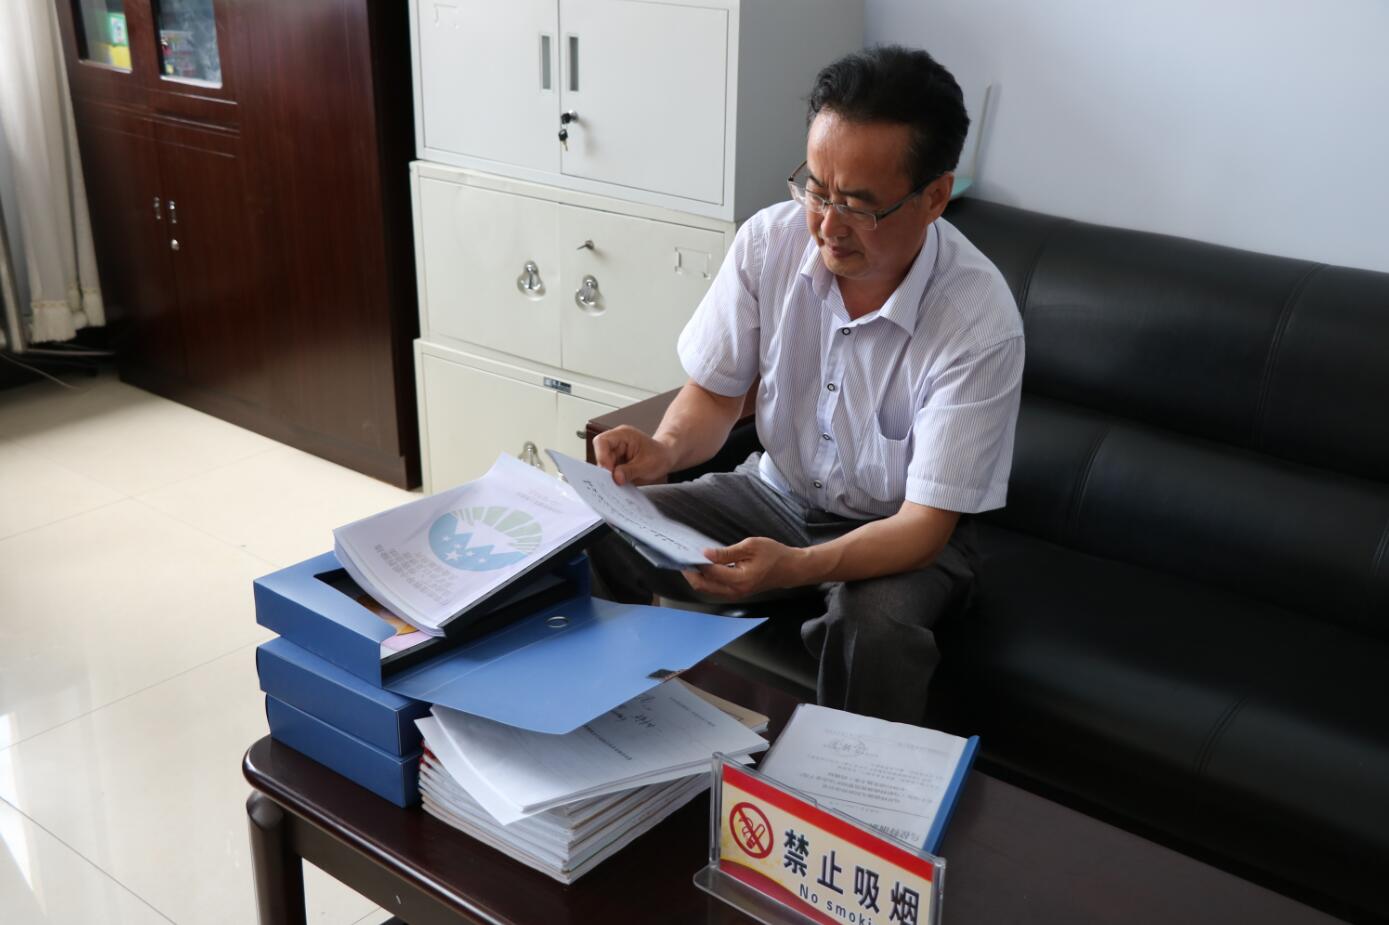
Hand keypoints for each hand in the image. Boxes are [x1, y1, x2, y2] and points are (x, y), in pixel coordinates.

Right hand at [593, 425, 675, 485]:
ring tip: (621, 483)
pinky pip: (609, 473)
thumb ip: (631, 471)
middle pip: (600, 455)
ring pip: (603, 466)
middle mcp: (616, 442)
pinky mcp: (616, 463)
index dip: (602, 457)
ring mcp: (615, 453)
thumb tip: (616, 478)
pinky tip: (622, 484)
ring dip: (610, 477)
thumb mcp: (648, 465)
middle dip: (606, 470)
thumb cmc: (660, 455)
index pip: (602, 441)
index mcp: (623, 435)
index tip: (609, 472)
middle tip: (614, 482)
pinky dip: (613, 480)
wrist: (666, 457)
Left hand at [682, 537, 808, 600]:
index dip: (696, 562)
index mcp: (739, 579)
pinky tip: (703, 568)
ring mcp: (736, 594)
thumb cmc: (774, 554)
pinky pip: (715, 589)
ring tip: (690, 562)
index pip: (710, 572)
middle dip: (691, 573)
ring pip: (708, 590)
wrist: (791, 569)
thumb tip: (705, 554)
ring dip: (697, 577)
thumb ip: (726, 553)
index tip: (687, 551)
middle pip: (703, 586)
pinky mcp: (737, 593)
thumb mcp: (751, 546)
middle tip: (682, 558)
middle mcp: (735, 591)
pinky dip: (706, 580)